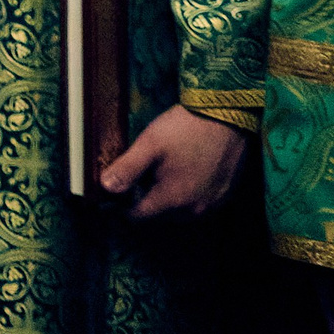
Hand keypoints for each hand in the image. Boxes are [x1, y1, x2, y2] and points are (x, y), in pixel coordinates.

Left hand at [100, 103, 247, 216]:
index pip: (137, 217)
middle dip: (145, 197)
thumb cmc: (187, 129)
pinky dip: (187, 192)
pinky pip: (198, 202)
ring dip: (167, 196)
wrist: (228, 116)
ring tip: (164, 168)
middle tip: (143, 170)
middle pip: (157, 214)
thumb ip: (127, 170)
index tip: (118, 187)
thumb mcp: (149, 145)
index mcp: (172, 200)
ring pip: (178, 210)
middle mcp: (195, 210)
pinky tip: (184, 169)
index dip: (122, 204)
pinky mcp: (225, 195)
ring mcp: (213, 204)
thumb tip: (105, 188)